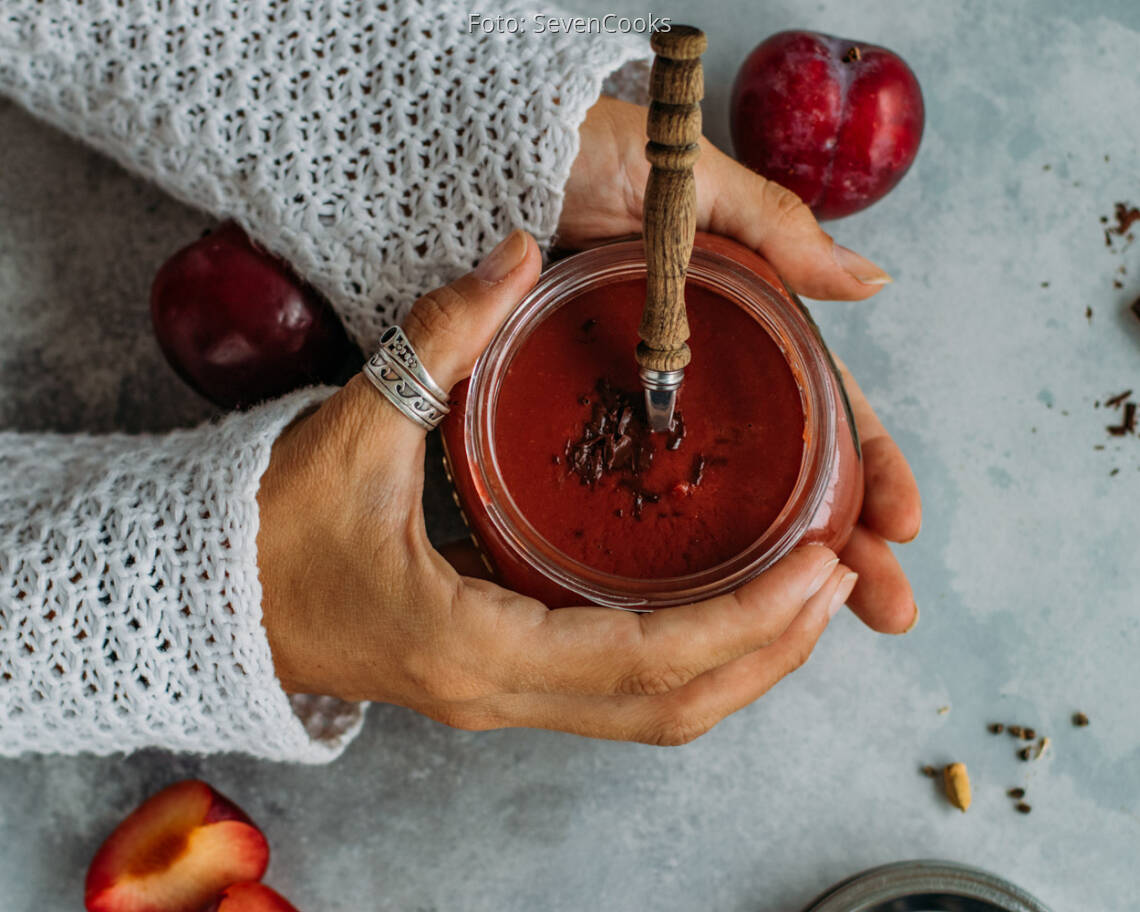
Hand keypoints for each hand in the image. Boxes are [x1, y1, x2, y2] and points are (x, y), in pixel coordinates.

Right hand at [257, 230, 857, 743]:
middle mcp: (503, 695)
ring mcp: (506, 701)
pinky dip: (694, 663)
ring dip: (744, 665)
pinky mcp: (505, 684)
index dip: (745, 620)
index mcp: (474, 646)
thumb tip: (515, 252)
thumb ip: (437, 338)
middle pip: (672, 709)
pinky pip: (623, 697)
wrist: (212, 599)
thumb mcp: (352, 428)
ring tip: (809, 596)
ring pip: (654, 716)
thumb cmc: (270, 529)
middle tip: (842, 575)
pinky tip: (730, 610)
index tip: (820, 564)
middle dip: (771, 649)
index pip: (643, 660)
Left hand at [562, 97, 920, 631]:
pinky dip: (671, 547)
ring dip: (772, 567)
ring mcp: (636, 407)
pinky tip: (701, 602)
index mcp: (734, 324)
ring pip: (717, 500)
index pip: (818, 408)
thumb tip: (872, 279)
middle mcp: (693, 377)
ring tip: (821, 627)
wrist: (472, 157)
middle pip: (782, 472)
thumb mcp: (685, 182)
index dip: (865, 464)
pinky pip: (629, 495)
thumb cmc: (582, 155)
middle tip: (891, 607)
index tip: (903, 523)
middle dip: (841, 541)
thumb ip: (772, 227)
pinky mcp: (570, 423)